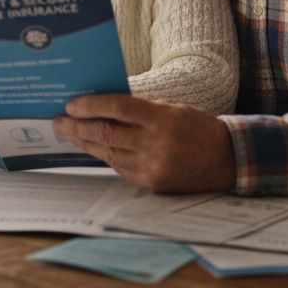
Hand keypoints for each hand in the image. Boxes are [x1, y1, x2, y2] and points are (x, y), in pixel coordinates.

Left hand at [53, 95, 235, 192]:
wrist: (227, 160)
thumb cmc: (198, 127)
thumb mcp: (172, 109)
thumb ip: (140, 108)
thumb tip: (103, 107)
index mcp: (162, 119)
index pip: (117, 107)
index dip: (91, 105)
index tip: (72, 104)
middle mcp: (155, 145)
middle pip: (106, 133)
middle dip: (77, 127)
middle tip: (59, 122)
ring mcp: (152, 167)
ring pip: (108, 153)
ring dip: (85, 143)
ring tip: (70, 134)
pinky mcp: (151, 184)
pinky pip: (120, 167)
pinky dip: (106, 156)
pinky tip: (94, 148)